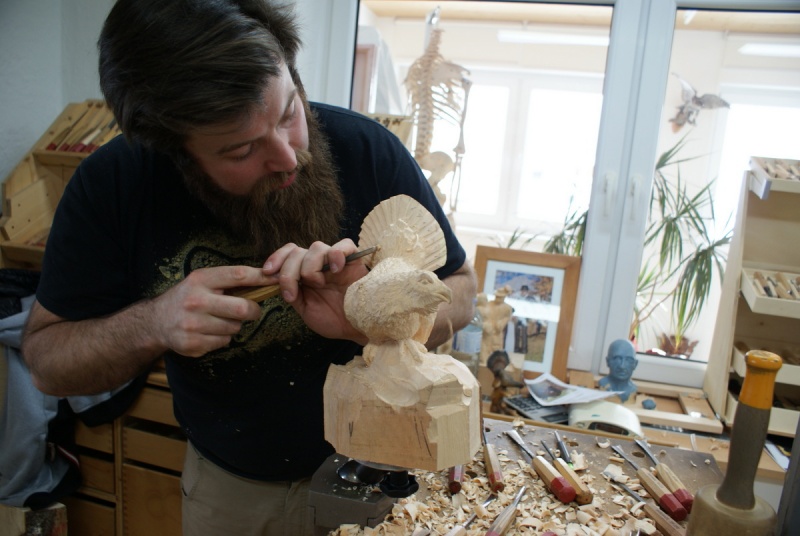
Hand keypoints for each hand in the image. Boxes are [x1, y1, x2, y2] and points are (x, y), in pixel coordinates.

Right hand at [151, 265, 269, 356]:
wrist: (156, 321)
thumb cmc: (187, 298)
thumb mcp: (202, 281)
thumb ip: (228, 281)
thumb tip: (266, 278)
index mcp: (200, 280)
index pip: (238, 276)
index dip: (261, 278)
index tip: (277, 278)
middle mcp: (196, 301)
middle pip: (242, 309)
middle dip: (253, 310)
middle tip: (252, 310)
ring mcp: (193, 324)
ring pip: (235, 327)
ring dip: (234, 325)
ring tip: (220, 319)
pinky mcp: (193, 344)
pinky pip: (224, 341)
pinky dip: (223, 337)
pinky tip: (210, 331)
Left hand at [263, 239, 368, 341]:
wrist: (358, 328)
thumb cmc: (334, 320)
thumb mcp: (305, 308)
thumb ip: (291, 291)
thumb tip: (274, 278)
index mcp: (306, 273)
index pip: (289, 253)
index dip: (276, 259)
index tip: (268, 272)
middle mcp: (320, 264)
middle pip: (297, 251)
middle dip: (289, 272)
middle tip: (293, 292)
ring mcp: (337, 261)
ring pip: (316, 247)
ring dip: (310, 267)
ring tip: (320, 284)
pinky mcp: (355, 261)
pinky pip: (345, 245)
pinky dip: (336, 254)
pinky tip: (334, 270)